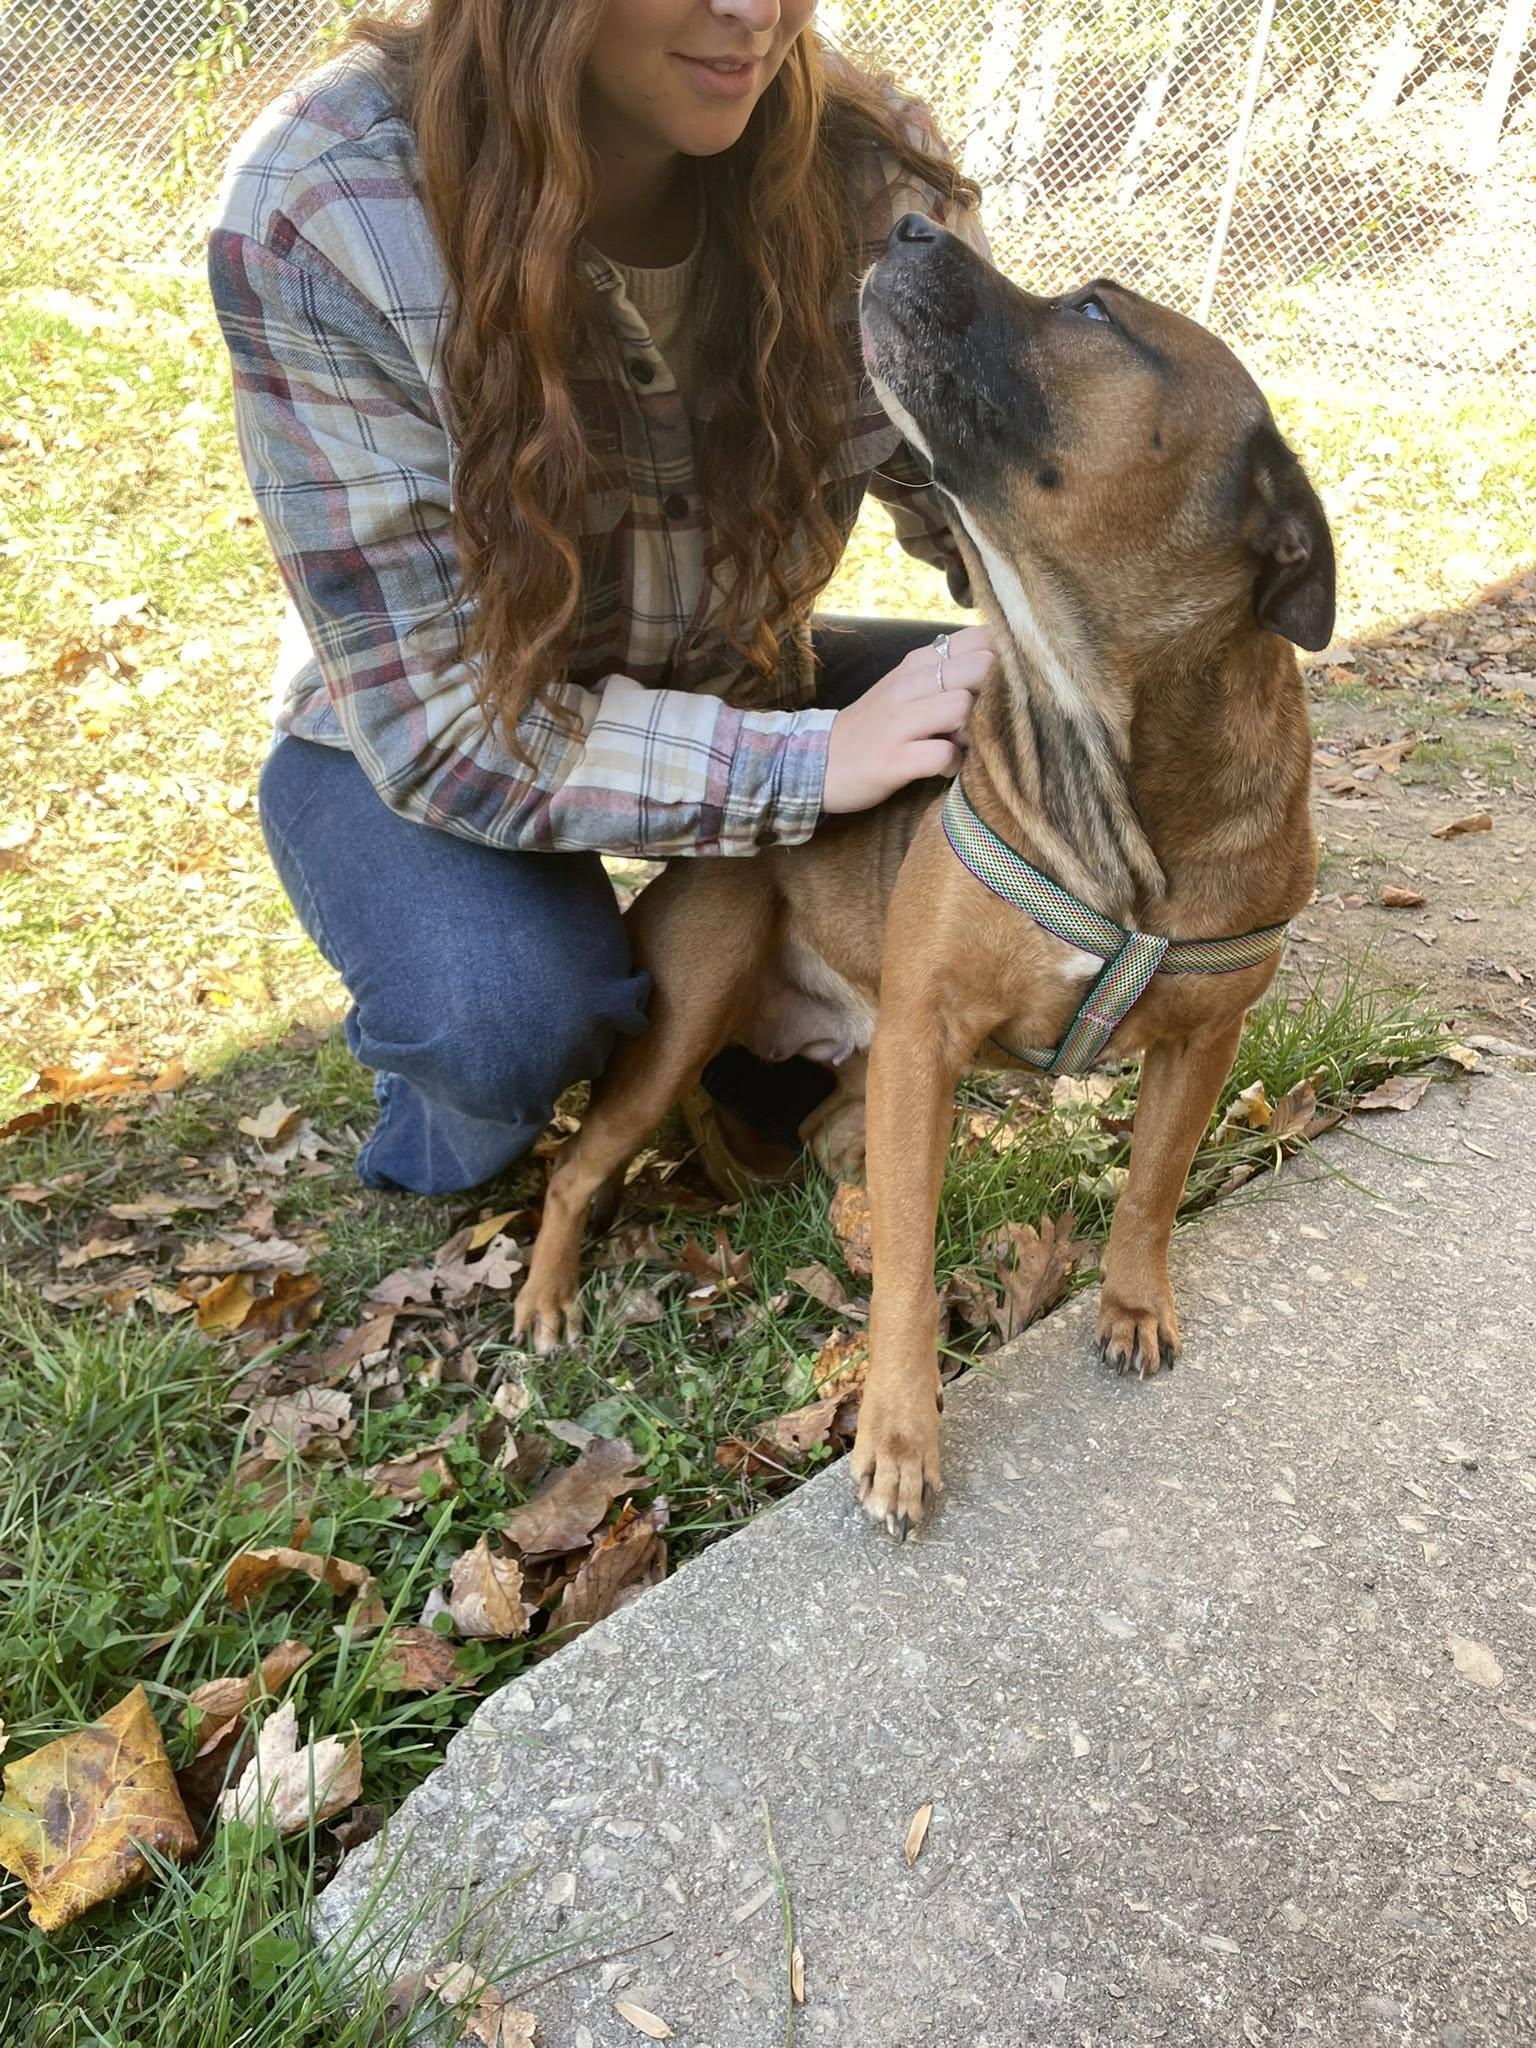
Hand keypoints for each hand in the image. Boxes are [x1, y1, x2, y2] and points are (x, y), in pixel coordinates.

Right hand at [821, 625, 992, 814]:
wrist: (817, 761)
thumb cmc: (874, 725)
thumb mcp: (906, 686)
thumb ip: (947, 672)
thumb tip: (1000, 664)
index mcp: (916, 663)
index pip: (978, 639)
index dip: (1003, 660)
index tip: (1004, 683)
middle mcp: (908, 685)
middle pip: (980, 668)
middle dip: (996, 695)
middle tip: (985, 719)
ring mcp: (899, 723)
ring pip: (963, 707)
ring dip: (976, 731)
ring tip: (964, 745)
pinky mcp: (894, 760)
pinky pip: (944, 754)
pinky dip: (953, 765)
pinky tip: (945, 768)